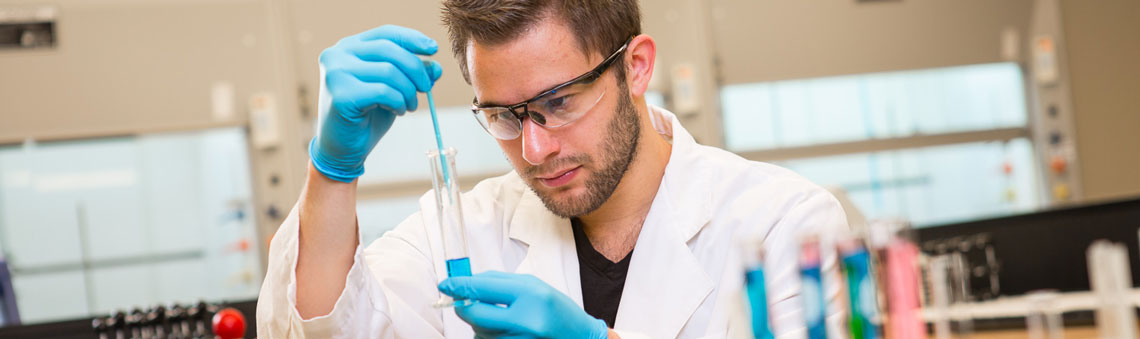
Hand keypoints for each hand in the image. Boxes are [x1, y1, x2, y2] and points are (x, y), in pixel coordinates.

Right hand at [310, 25, 443, 181]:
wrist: (342, 150)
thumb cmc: (366, 117)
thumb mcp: (393, 90)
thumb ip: (411, 75)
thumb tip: (435, 66)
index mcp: (348, 47)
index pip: (385, 33)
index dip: (412, 39)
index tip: (433, 49)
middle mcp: (337, 55)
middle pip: (390, 50)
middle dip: (416, 69)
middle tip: (426, 88)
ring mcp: (336, 74)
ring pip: (390, 71)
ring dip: (408, 91)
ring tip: (408, 105)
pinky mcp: (342, 95)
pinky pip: (384, 92)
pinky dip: (398, 102)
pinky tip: (397, 111)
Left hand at [438, 271, 608, 338]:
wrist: (579, 337)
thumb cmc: (557, 309)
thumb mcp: (533, 286)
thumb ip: (499, 283)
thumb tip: (467, 283)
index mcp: (530, 295)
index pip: (483, 289)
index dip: (459, 286)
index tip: (445, 284)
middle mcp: (524, 320)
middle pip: (474, 314)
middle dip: (462, 305)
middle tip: (460, 299)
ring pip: (478, 331)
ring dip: (478, 322)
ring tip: (502, 317)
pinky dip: (488, 334)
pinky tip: (506, 330)